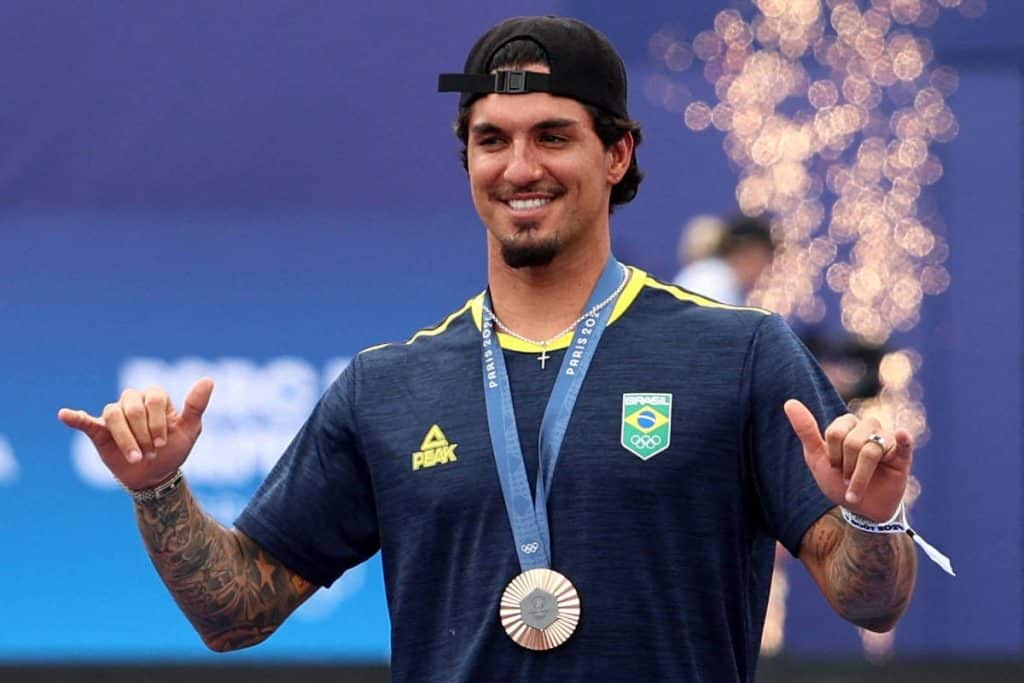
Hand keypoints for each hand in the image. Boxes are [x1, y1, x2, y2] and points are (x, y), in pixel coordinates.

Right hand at [58, 378, 213, 490]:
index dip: (158, 421)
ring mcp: (116, 416)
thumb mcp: (190, 430)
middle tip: (151, 452)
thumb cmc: (174, 449)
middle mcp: (134, 402)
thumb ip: (195, 405)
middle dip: (143, 432)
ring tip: (136, 457)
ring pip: (113, 415)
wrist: (156, 475)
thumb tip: (208, 379)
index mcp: (156, 399)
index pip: (154, 398)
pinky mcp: (99, 431)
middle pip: (133, 406)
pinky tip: (65, 415)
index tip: (163, 443)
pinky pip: (85, 421)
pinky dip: (75, 417)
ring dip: (125, 438)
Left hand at [784, 399, 912, 521]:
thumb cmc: (837, 480)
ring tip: (858, 485)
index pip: (835, 433)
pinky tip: (902, 435)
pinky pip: (905, 443)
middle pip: (852, 442)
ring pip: (872, 450)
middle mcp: (868, 426)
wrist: (860, 508)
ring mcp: (888, 439)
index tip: (834, 467)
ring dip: (861, 476)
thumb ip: (806, 430)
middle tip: (847, 476)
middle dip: (846, 467)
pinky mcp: (903, 455)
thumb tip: (789, 402)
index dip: (833, 456)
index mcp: (847, 424)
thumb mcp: (817, 458)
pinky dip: (903, 439)